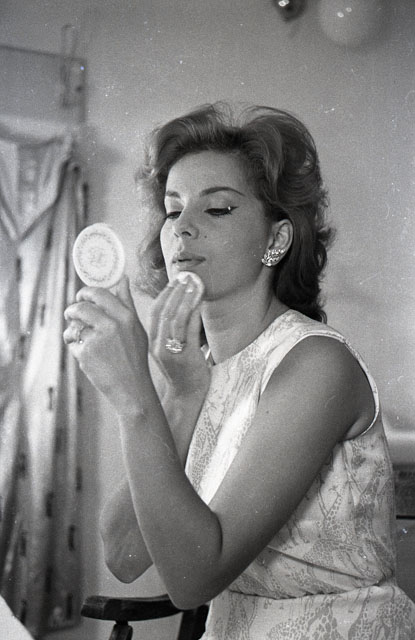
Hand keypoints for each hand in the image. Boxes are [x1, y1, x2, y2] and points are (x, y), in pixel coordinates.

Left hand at [63, 276, 148, 412]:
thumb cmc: (134, 357)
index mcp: (126, 317)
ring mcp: (97, 339)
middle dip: (72, 310)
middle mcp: (112, 325)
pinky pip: (72, 342)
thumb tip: (124, 279)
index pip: (99, 293)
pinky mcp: (86, 353)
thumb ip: (127, 303)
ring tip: (75, 335)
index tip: (81, 296)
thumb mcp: (137, 328)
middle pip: (81, 307)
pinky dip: (74, 346)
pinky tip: (84, 353)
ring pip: (73, 325)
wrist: (131, 387)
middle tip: (71, 313)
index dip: (85, 293)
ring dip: (71, 329)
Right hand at [149, 275, 210, 399]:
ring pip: (175, 319)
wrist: (188, 395)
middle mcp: (158, 346)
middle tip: (186, 276)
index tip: (174, 280)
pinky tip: (199, 301)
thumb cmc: (183, 369)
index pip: (153, 313)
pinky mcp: (186, 357)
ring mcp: (171, 352)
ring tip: (194, 284)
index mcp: (152, 342)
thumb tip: (179, 306)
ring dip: (185, 298)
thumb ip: (172, 329)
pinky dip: (194, 313)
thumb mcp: (171, 348)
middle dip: (175, 292)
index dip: (164, 294)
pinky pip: (189, 330)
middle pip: (163, 312)